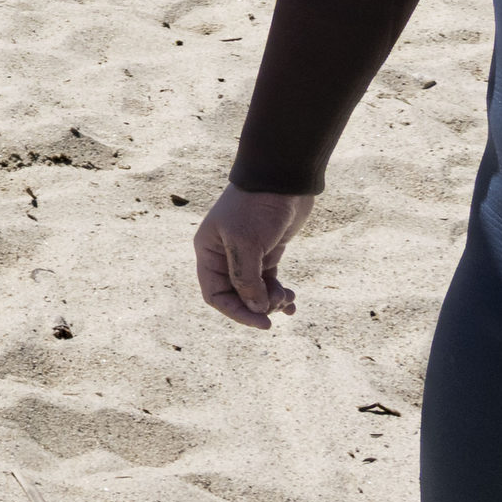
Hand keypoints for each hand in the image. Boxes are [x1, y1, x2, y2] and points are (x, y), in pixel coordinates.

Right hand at [193, 186, 316, 329]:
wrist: (281, 179)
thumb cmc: (256, 207)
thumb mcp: (246, 243)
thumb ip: (246, 279)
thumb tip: (255, 309)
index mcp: (208, 252)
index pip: (215, 294)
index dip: (236, 313)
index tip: (262, 322)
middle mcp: (223, 256)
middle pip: (236, 296)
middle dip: (258, 305)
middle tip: (278, 303)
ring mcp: (246, 255)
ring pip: (255, 292)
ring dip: (271, 300)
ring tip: (288, 297)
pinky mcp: (267, 252)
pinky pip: (268, 282)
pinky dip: (278, 294)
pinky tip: (292, 302)